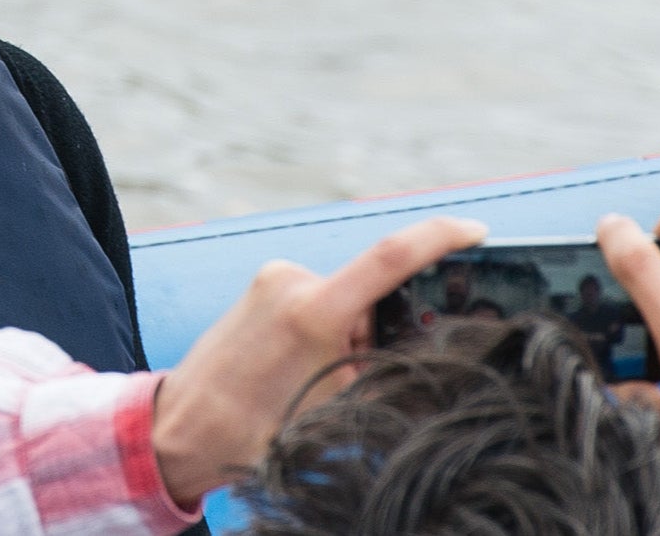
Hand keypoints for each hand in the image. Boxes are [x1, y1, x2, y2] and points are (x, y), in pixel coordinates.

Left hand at [150, 217, 483, 507]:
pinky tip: (301, 365)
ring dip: (350, 333)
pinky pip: (317, 298)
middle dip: (381, 328)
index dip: (439, 238)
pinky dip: (326, 327)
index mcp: (314, 310)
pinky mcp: (264, 283)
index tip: (475, 231)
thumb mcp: (335, 408)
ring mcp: (274, 278)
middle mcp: (292, 281)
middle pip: (370, 293)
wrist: (184, 426)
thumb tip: (421, 351)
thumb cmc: (257, 428)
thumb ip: (380, 370)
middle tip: (358, 371)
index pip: (390, 258)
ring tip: (315, 377)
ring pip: (343, 299)